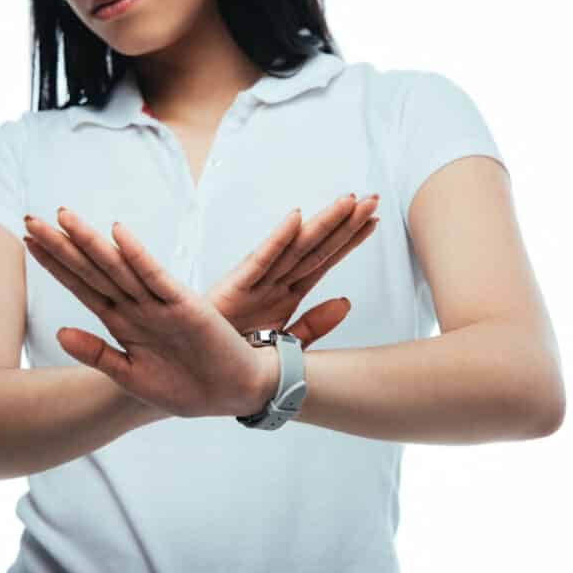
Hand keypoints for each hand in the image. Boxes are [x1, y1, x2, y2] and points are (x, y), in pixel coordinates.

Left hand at [24, 210, 278, 418]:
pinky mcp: (186, 305)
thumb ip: (97, 355)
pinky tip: (118, 234)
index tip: (27, 241)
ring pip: (119, 267)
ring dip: (91, 242)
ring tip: (63, 217)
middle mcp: (137, 307)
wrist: (233, 392)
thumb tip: (59, 334)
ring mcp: (160, 303)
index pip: (83, 286)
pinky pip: (156, 277)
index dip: (55, 264)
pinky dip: (138, 256)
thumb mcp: (131, 377)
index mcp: (123, 322)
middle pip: (93, 269)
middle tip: (30, 218)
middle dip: (62, 245)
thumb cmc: (186, 386)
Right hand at [207, 192, 379, 348]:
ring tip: (348, 202)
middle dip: (345, 223)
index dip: (349, 240)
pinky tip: (296, 219)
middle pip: (316, 248)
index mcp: (286, 293)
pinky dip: (277, 240)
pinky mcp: (234, 288)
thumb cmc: (234, 355)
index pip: (324, 260)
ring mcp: (255, 283)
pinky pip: (260, 261)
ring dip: (323, 224)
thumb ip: (314, 324)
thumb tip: (346, 304)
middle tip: (372, 199)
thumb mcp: (284, 343)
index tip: (373, 220)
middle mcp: (274, 282)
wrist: (199, 374)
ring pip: (296, 248)